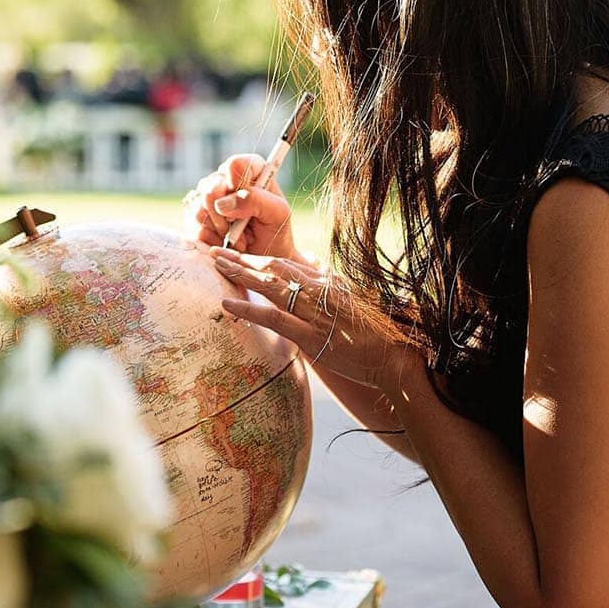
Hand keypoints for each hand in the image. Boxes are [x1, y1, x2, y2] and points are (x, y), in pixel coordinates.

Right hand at [183, 154, 301, 261]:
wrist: (263, 259)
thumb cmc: (275, 232)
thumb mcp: (278, 214)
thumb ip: (256, 200)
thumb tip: (223, 203)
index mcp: (251, 172)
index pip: (236, 164)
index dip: (236, 178)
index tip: (239, 193)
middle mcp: (226, 180)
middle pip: (211, 186)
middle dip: (226, 213)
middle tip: (241, 225)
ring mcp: (208, 199)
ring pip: (200, 207)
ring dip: (221, 228)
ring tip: (238, 238)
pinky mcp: (197, 218)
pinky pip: (195, 226)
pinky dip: (212, 239)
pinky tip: (225, 242)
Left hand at [210, 246, 418, 392]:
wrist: (393, 357)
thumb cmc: (375, 334)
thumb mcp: (352, 303)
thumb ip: (333, 289)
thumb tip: (319, 275)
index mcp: (328, 283)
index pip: (287, 264)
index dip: (260, 257)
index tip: (239, 252)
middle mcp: (319, 291)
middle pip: (274, 267)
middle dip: (243, 258)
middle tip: (215, 250)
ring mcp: (314, 313)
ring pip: (270, 286)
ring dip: (240, 273)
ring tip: (215, 265)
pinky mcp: (310, 336)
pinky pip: (273, 319)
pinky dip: (247, 310)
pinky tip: (225, 304)